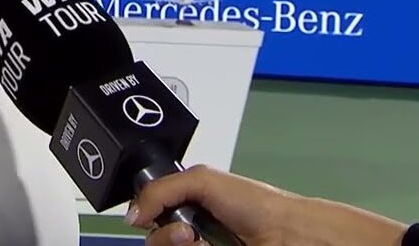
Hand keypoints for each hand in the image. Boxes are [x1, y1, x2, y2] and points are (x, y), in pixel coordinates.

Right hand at [130, 166, 290, 245]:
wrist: (286, 233)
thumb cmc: (257, 204)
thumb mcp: (201, 179)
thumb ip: (159, 190)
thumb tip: (132, 213)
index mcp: (184, 201)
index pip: (146, 211)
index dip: (145, 213)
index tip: (153, 215)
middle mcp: (188, 228)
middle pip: (152, 238)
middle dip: (164, 235)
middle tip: (185, 231)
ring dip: (176, 245)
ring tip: (200, 242)